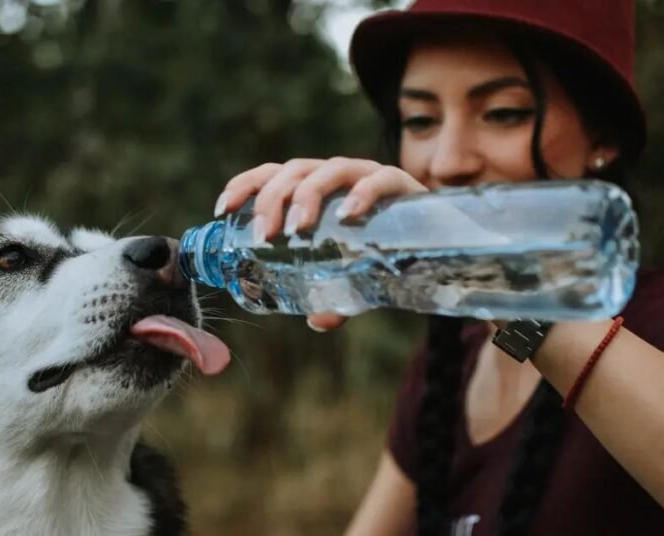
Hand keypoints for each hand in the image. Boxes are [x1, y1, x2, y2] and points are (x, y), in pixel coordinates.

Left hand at [215, 157, 428, 330]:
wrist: (440, 243)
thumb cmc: (384, 253)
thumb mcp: (351, 278)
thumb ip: (334, 297)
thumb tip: (318, 319)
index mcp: (316, 189)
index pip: (272, 174)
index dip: (245, 185)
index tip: (222, 209)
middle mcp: (338, 176)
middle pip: (295, 172)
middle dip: (273, 200)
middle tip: (264, 236)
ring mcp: (369, 175)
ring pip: (329, 170)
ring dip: (308, 196)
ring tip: (299, 229)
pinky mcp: (402, 184)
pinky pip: (380, 179)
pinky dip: (362, 193)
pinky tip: (350, 214)